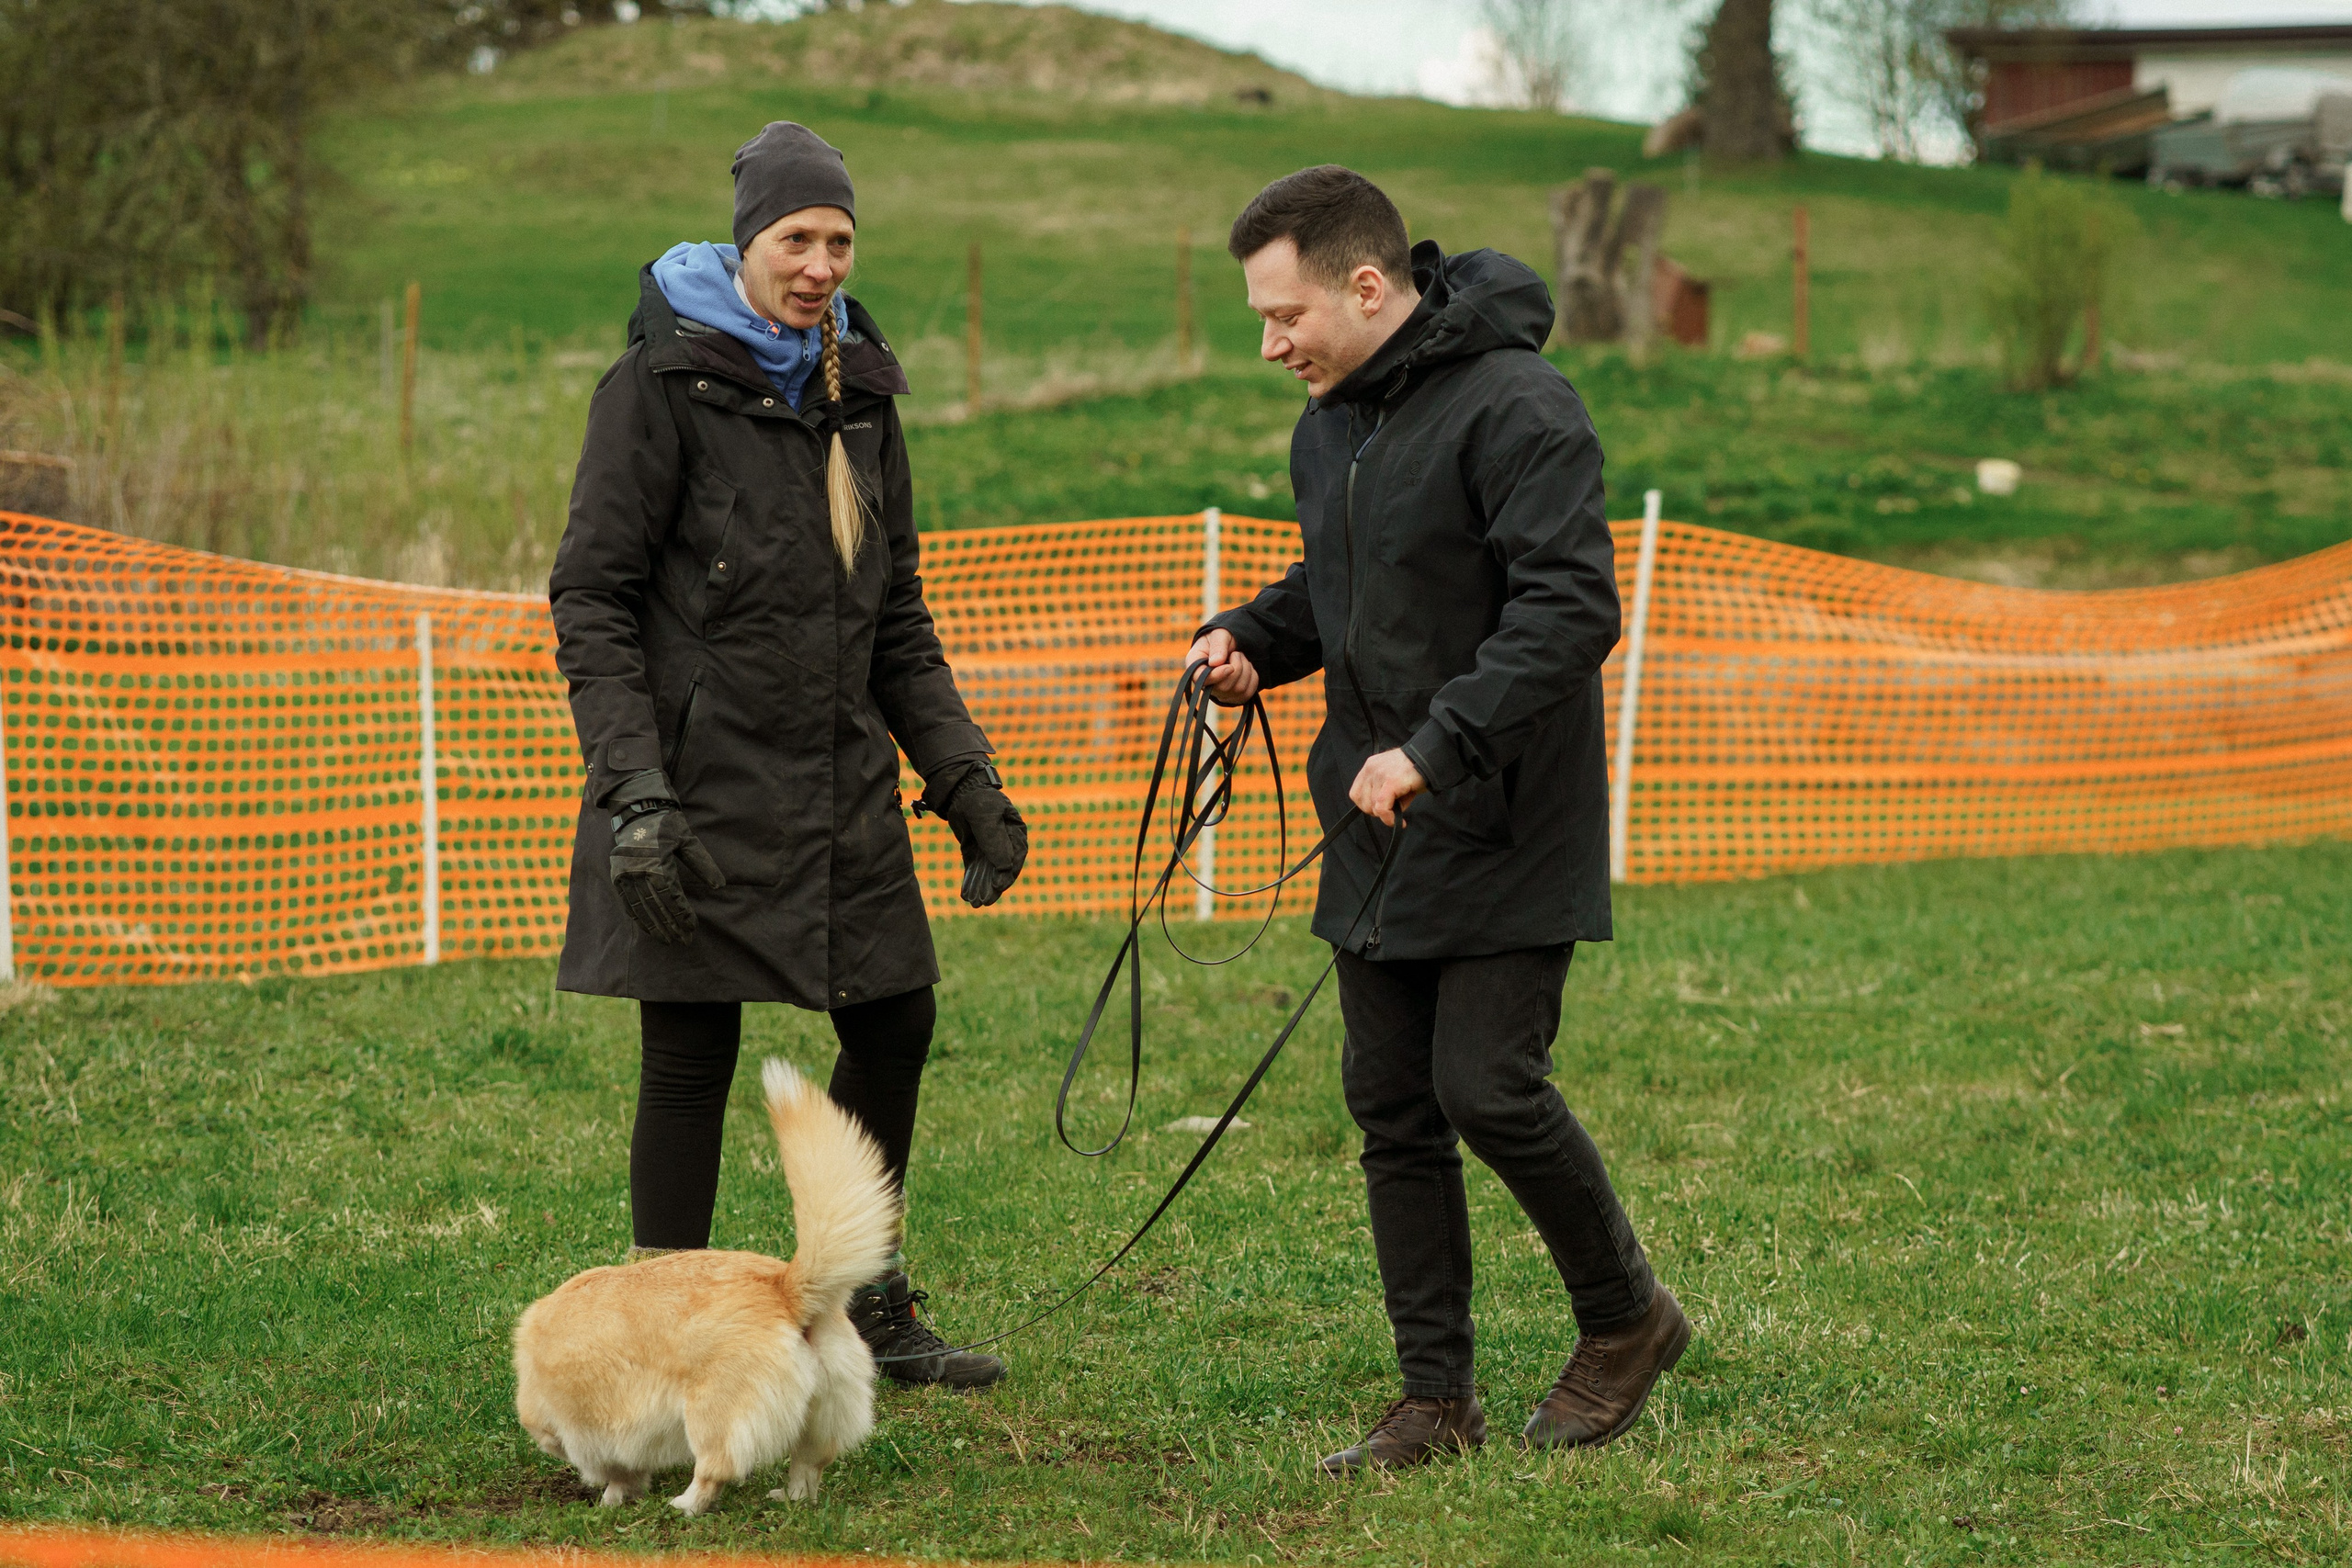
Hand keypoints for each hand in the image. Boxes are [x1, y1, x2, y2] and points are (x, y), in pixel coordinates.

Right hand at [609, 804, 725, 942]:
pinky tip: (647, 928)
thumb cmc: (667, 825)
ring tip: (667, 940)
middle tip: (684, 940)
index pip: (672, 897)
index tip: (693, 927)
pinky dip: (638, 917)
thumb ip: (703, 863)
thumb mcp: (688, 840)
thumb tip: (720, 885)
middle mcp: (639, 871)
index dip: (682, 914)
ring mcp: (626, 875)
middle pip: (657, 906)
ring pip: (641, 908)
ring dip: (654, 926)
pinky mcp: (618, 876)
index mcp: (658, 863)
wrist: (637, 811)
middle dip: (671, 925)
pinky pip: (627, 902)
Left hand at [930, 764, 1028, 907]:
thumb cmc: (978, 800)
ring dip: (982, 888)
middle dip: (994, 887)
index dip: (1008, 874)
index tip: (998, 886)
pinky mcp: (975, 851)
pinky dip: (971, 881)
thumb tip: (1005, 868)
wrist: (958, 791)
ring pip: (988, 873)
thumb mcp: (986, 818)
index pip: (1015, 858)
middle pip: (1002, 870)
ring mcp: (989, 848)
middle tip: (984, 902)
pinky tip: (965, 894)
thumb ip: (995, 841)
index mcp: (1016, 833)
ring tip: (974, 903)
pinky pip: (974, 869)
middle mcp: (1005, 843)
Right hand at [1185, 628, 1259, 706]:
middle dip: (1237, 667)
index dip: (1217, 675)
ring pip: (1239, 690)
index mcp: (1195, 666)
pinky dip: (1253, 678)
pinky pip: (1248, 693)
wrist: (1231, 644)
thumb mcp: (1219, 634)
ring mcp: (1220, 693)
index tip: (1230, 666)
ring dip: (1246, 670)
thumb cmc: (1221, 638)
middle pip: (1224, 687)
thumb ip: (1218, 645)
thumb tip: (1216, 662)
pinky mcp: (1234, 697)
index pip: (1201, 680)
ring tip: (1240, 658)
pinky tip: (1246, 668)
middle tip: (1236, 653)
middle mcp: (1205, 683)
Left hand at [1348, 748, 1426, 826]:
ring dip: (1387, 815)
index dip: (1366, 806)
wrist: (1430, 758)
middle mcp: (1371, 769)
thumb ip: (1383, 793)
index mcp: (1370, 767)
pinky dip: (1389, 818)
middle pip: (1362, 802)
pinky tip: (1400, 822)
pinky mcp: (1390, 782)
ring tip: (1401, 809)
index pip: (1356, 793)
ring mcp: (1380, 775)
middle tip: (1392, 811)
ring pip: (1373, 807)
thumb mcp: (1393, 779)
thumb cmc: (1415, 771)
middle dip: (1377, 812)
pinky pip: (1382, 808)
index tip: (1379, 811)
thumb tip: (1383, 813)